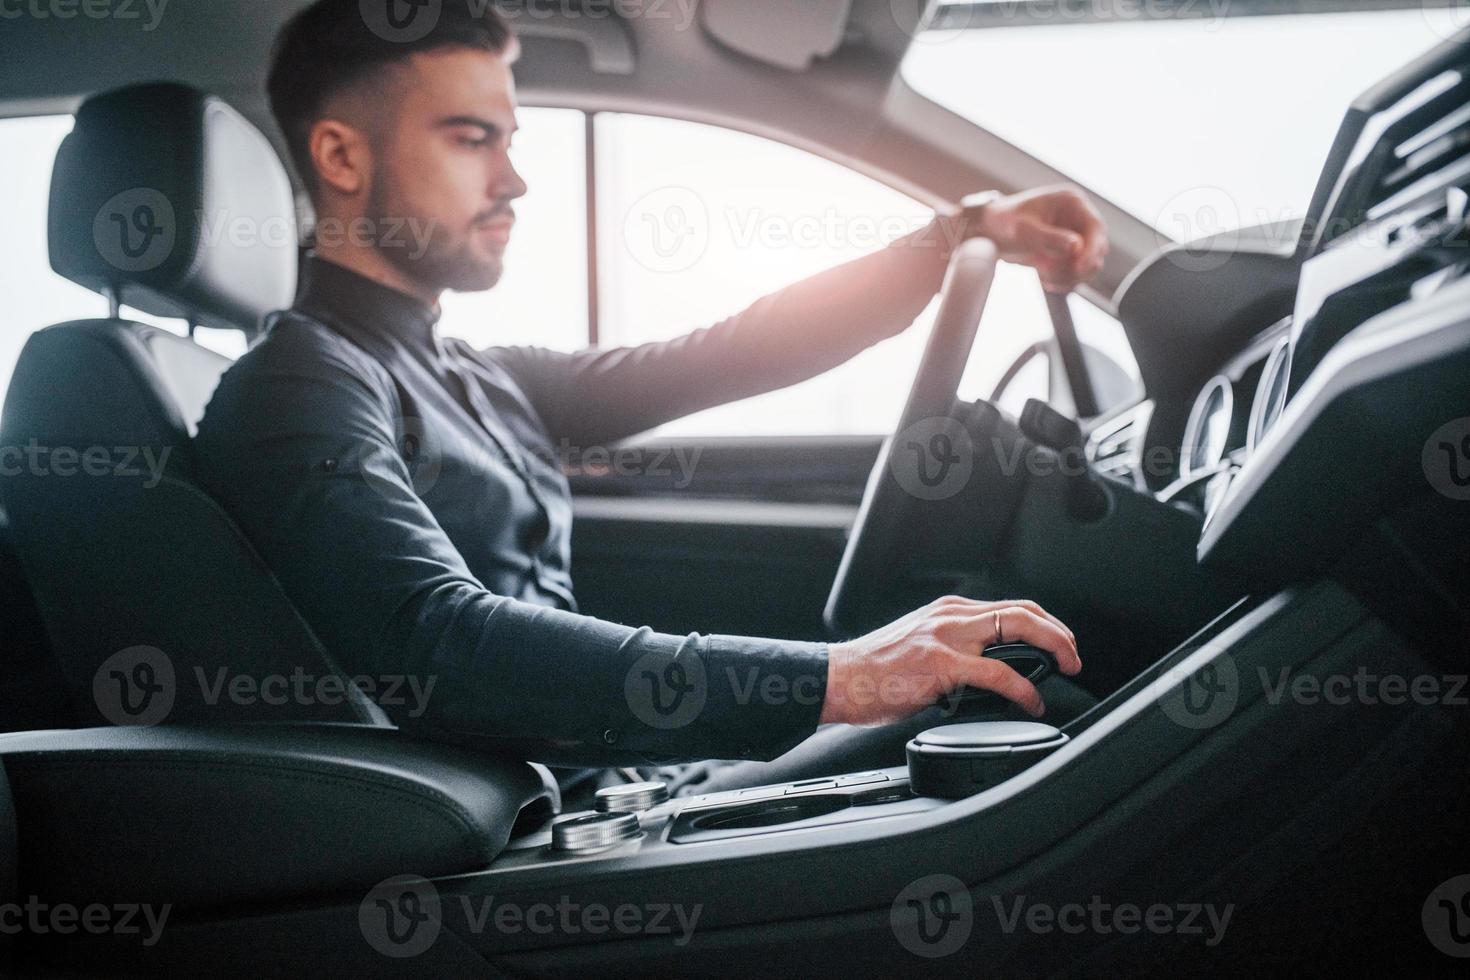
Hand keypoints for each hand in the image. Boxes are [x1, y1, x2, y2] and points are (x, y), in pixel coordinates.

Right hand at [819, 596, 1081, 725]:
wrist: (840, 679)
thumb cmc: (873, 672)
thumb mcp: (918, 646)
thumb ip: (951, 649)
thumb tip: (985, 670)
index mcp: (946, 611)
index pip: (1009, 606)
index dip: (1043, 622)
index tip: (1059, 642)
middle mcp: (950, 617)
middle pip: (1022, 610)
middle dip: (1058, 631)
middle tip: (1074, 656)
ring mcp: (947, 637)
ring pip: (1017, 628)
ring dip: (1052, 648)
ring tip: (1066, 669)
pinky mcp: (942, 664)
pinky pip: (998, 672)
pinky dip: (1023, 688)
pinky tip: (1032, 700)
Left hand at [958, 186, 1108, 292]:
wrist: (988, 233)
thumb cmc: (1003, 223)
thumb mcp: (1023, 230)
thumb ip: (1050, 238)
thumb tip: (1077, 247)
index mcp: (1073, 203)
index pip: (1096, 229)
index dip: (1092, 251)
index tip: (1079, 269)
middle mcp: (1078, 218)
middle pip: (1098, 250)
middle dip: (1077, 267)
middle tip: (1050, 274)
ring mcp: (1075, 236)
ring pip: (1088, 266)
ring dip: (1068, 276)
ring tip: (1042, 274)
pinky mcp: (1068, 253)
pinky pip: (1076, 274)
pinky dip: (1063, 281)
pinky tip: (1044, 279)